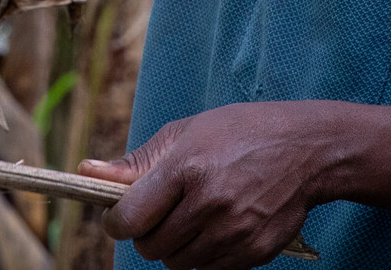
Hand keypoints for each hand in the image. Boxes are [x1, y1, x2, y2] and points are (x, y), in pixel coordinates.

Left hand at [79, 103, 330, 269]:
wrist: (306, 149)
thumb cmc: (238, 134)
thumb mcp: (185, 133)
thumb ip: (136, 162)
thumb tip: (85, 171)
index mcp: (186, 169)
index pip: (130, 218)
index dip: (117, 222)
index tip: (120, 217)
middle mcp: (210, 204)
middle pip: (151, 247)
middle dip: (147, 234)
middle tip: (162, 214)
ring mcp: (234, 233)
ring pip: (178, 265)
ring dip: (176, 249)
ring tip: (191, 219)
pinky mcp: (254, 253)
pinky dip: (204, 257)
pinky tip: (216, 229)